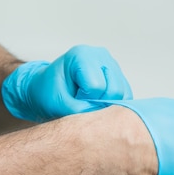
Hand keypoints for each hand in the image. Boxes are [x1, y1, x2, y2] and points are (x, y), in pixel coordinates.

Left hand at [1, 45, 132, 121]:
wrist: (47, 89)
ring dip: (107, 105)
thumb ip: (81, 111)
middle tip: (81, 103)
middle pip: (114, 90)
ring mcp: (112, 65)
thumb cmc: (49, 93)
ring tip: (88, 102)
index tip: (72, 99)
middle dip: (99, 103)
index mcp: (82, 55)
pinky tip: (97, 103)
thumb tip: (106, 119)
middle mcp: (101, 56)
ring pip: (123, 94)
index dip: (85, 100)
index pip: (97, 86)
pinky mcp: (120, 76)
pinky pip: (126, 97)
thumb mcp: (58, 104)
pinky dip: (113, 105)